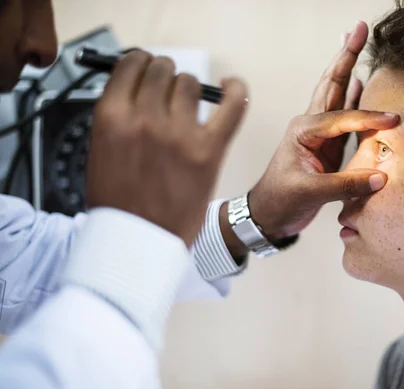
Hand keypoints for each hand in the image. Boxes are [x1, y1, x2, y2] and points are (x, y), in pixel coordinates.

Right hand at [87, 51, 247, 245]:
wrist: (141, 242)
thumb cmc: (120, 202)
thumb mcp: (100, 151)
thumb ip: (118, 116)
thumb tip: (138, 88)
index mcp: (111, 117)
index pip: (131, 64)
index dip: (141, 64)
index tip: (146, 71)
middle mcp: (145, 119)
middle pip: (163, 69)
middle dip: (164, 76)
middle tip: (166, 92)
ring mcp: (180, 134)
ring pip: (191, 84)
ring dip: (189, 89)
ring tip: (188, 107)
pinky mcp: (210, 150)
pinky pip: (233, 104)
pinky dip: (237, 90)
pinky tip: (232, 86)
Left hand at [248, 21, 398, 239]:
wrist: (269, 214)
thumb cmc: (281, 200)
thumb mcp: (310, 193)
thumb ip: (345, 185)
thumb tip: (380, 178)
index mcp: (304, 131)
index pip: (342, 118)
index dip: (369, 117)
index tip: (393, 120)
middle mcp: (311, 126)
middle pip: (332, 84)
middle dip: (346, 55)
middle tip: (359, 28)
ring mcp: (320, 134)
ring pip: (336, 94)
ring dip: (347, 68)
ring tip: (357, 43)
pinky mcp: (327, 146)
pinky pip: (344, 117)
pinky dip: (353, 98)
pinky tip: (360, 83)